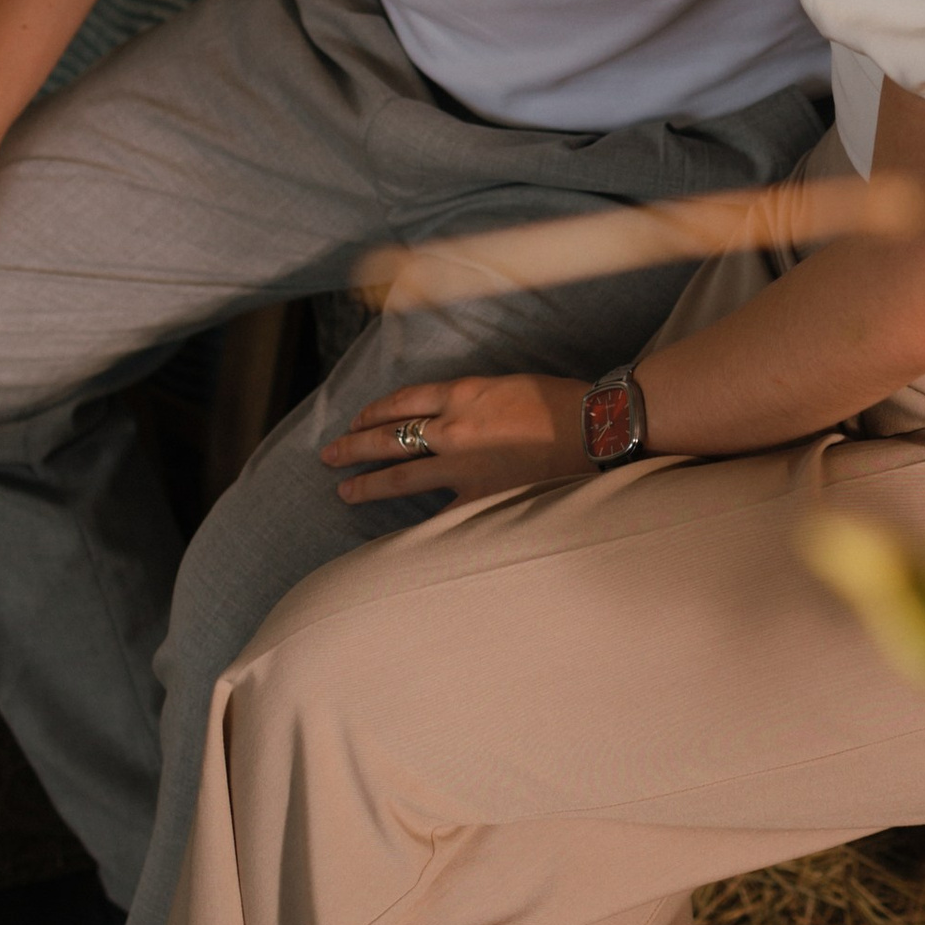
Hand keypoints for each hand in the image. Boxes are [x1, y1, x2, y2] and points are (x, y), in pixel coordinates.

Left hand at [321, 372, 590, 507]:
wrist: (596, 430)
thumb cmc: (565, 404)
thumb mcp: (511, 387)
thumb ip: (478, 402)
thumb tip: (457, 418)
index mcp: (463, 393)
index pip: (404, 401)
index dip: (376, 411)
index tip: (359, 420)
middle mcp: (453, 427)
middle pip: (388, 435)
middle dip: (354, 446)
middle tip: (329, 455)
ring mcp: (463, 466)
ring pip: (400, 474)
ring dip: (367, 483)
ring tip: (345, 491)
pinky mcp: (480, 498)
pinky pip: (437, 513)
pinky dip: (415, 524)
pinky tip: (394, 536)